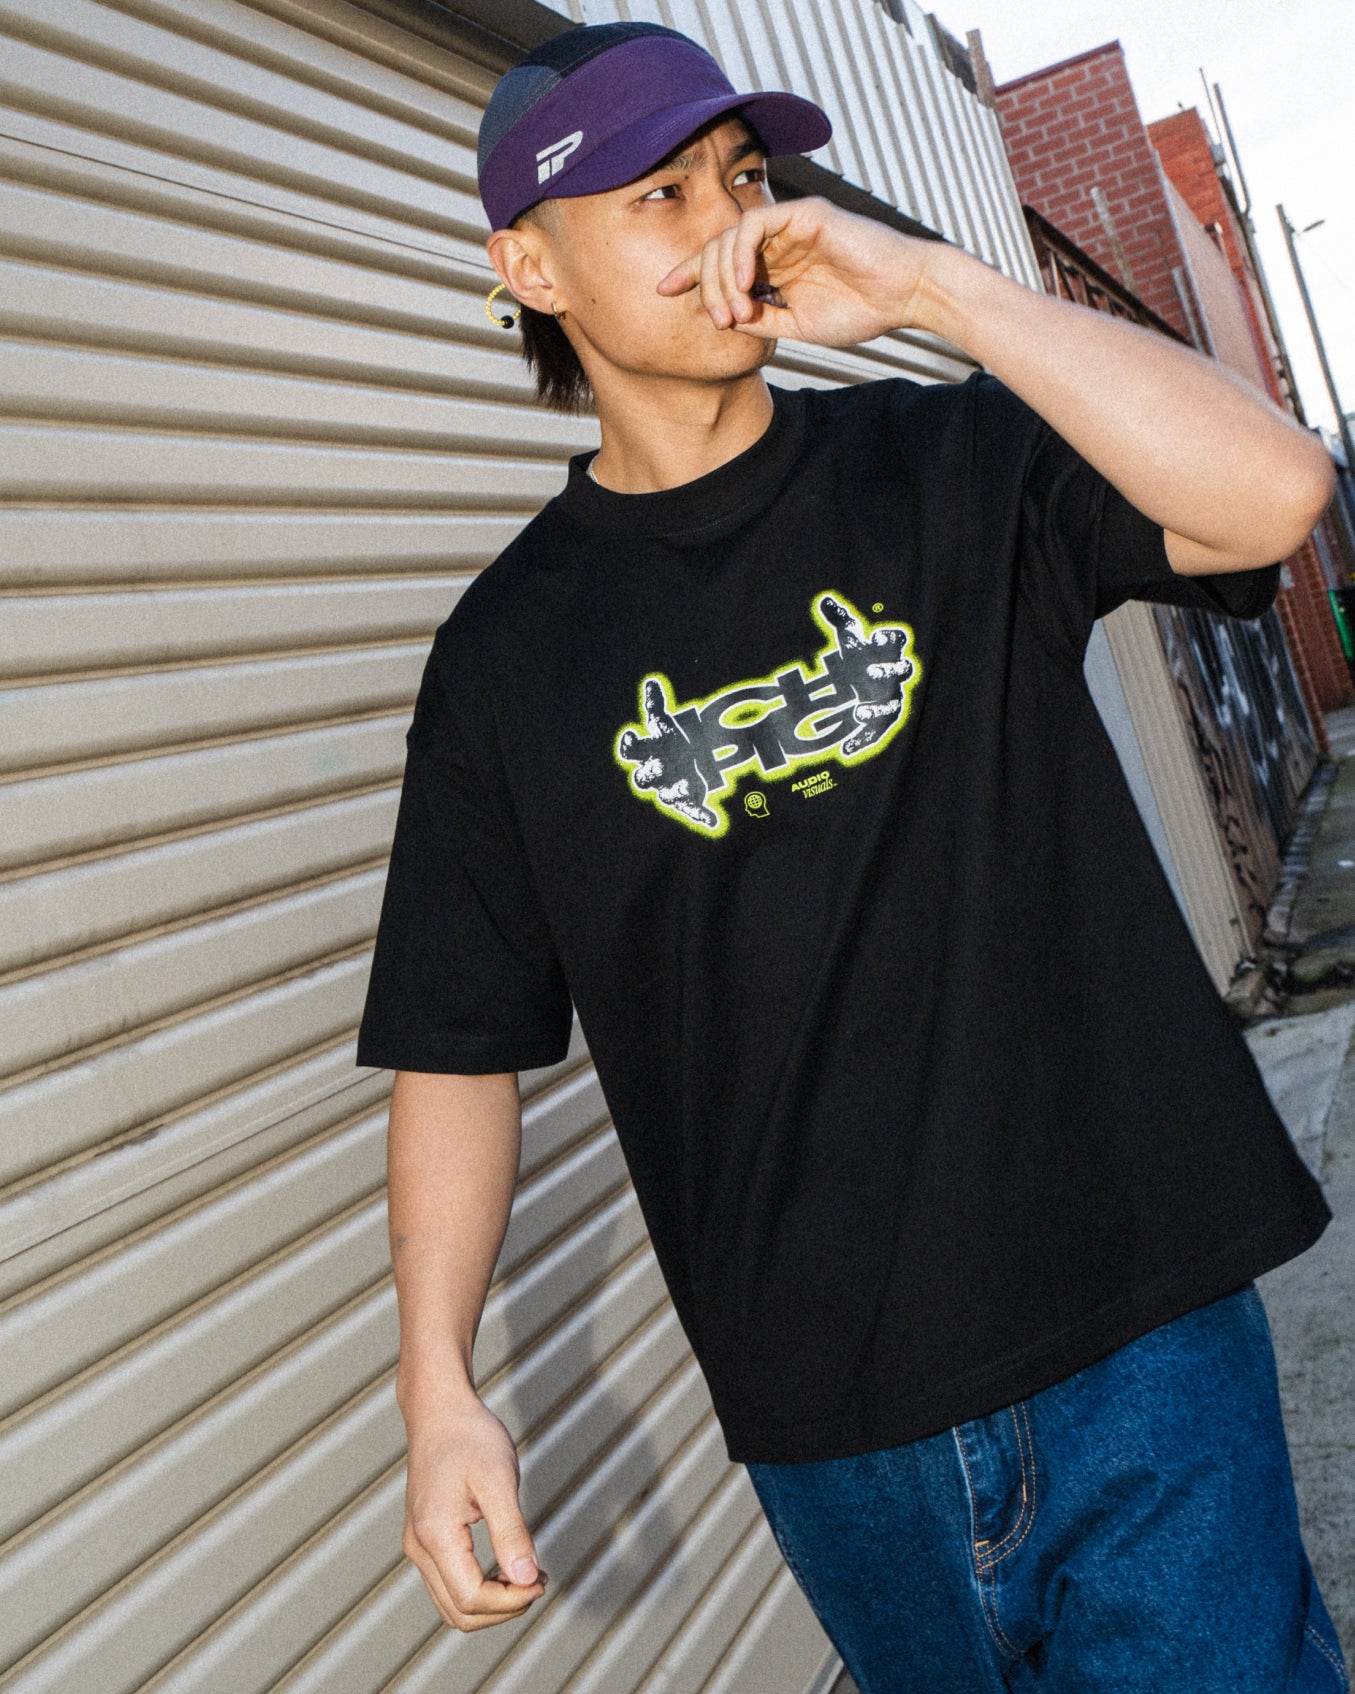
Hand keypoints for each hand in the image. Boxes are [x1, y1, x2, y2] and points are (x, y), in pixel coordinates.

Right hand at [401, 1390, 548, 1631]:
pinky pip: (448, 1584)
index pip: (471, 1598)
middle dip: (503, 1608)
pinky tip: (508, 1566)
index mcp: (434, 1535)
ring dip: (492, 1603)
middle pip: (460, 1612)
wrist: (439, 1410)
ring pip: (452, 1605)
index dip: (511, 1600)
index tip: (542, 1578)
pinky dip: (479, 1588)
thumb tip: (527, 1578)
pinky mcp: (424, 1539)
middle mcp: (418, 1547)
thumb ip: (511, 1531)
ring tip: (527, 1576)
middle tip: (539, 1579)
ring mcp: (417, 1545)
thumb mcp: (498, 1479)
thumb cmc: (470, 1437)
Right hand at [617, 677, 717, 828]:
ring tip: (691, 783)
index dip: (630, 744)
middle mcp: (654, 774)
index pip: (631, 751)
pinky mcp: (688, 801)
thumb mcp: (665, 724)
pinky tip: (714, 820)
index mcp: (647, 753)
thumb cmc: (670, 742)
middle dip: (652, 770)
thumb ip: (656, 705)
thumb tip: (650, 682)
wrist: (683, 765)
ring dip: (677, 789)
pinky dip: (702, 815)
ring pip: (667, 795)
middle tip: (663, 763)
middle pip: (643, 778)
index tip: (633, 734)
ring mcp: (670, 789)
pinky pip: (692, 810)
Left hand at [655, 195, 937, 346]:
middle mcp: (776, 240)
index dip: (688, 274)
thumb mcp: (796, 326)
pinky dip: (741, 253)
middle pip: (716, 249)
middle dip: (705, 286)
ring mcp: (789, 223)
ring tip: (732, 310)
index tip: (662, 292)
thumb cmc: (860, 310)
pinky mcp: (803, 213)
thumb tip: (721, 318)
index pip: (719, 262)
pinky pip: (754, 224)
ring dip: (722, 276)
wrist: (905, 296)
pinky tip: (744, 282)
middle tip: (719, 321)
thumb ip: (759, 320)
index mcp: (774, 264)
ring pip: (729, 235)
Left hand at [817, 595, 914, 753]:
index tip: (877, 634)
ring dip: (876, 710)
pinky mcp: (881, 723)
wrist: (861, 687)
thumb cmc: (859, 658)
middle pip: (903, 671)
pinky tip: (846, 750)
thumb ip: (841, 620)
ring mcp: (890, 700)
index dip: (890, 638)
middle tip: (870, 673)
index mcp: (889, 653)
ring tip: (857, 712)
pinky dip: (861, 742)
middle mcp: (895, 677)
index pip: (897, 641)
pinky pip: (875, 734)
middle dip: (889, 672)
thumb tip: (826, 601)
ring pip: (892, 707)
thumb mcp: (849, 639)